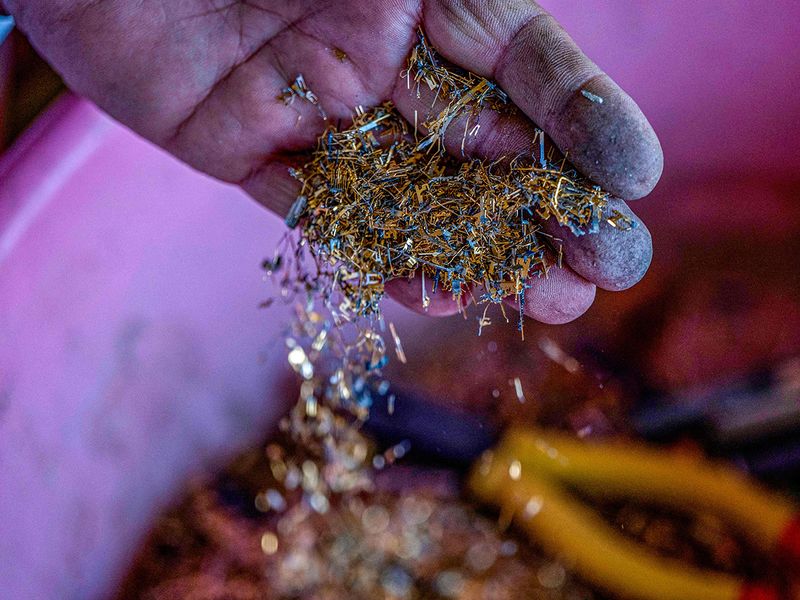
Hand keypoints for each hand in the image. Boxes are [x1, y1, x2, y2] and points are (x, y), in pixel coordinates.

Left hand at [8, 0, 660, 322]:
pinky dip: (374, 254)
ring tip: (544, 297)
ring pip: (414, 198)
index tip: (637, 180)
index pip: (529, 69)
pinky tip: (431, 290)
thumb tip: (557, 70)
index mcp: (429, 0)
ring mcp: (319, 112)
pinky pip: (319, 212)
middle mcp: (381, 59)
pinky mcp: (249, 148)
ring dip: (479, 251)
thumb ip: (474, 6)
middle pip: (483, 151)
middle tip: (606, 270)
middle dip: (549, 212)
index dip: (585, 124)